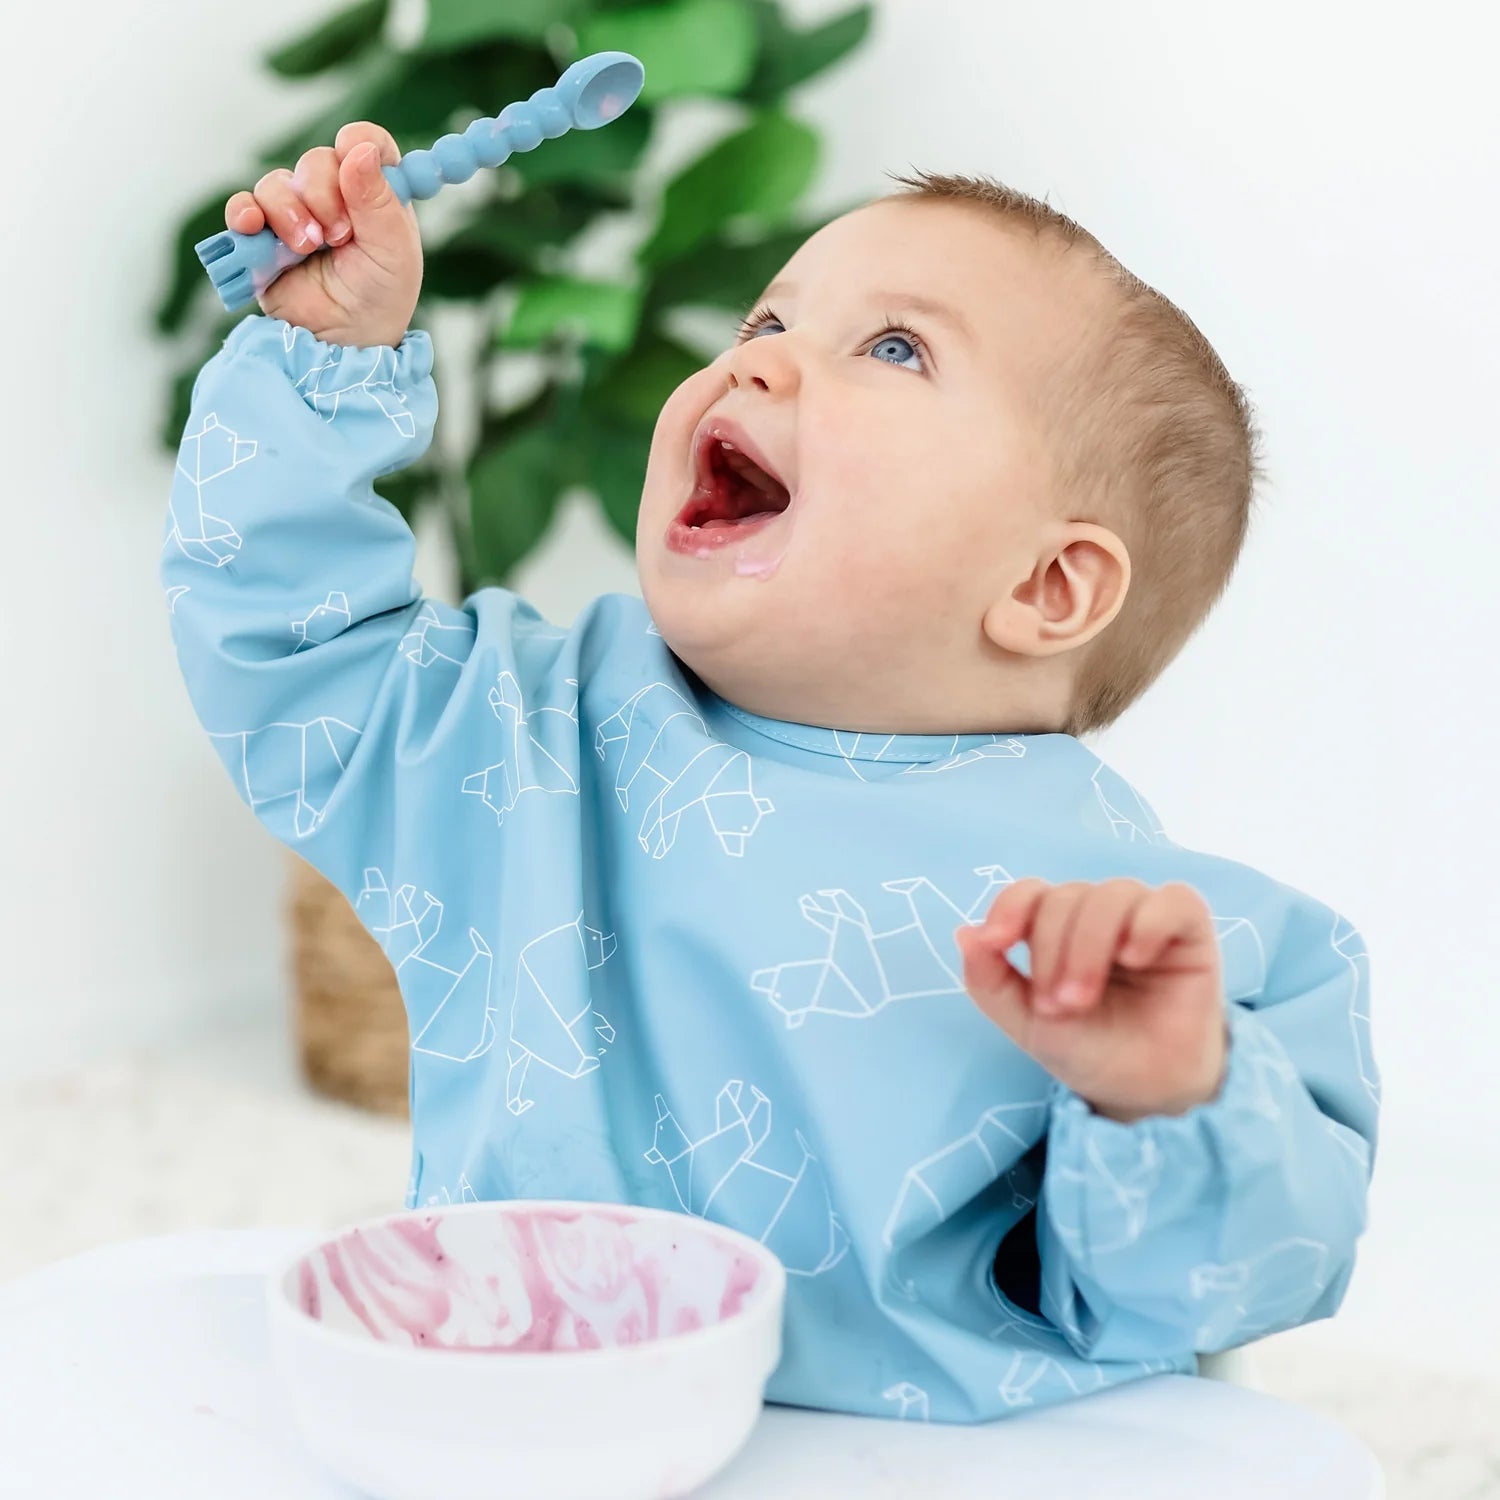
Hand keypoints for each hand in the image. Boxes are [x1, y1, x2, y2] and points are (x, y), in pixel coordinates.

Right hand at [223, 122, 422, 348]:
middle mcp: (333, 198)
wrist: (344, 342)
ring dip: (290, 212)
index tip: (353, 151)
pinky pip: (243, 206)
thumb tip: (359, 150)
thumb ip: (379, 201)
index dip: (358, 140)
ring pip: (277, 182)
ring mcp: (295, 215)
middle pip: (317, 160)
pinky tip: (255, 229)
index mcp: (372, 195)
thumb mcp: (395, 253)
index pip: (366, 143)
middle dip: (325, 193)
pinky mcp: (262, 237)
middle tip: (339, 235)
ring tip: (308, 248)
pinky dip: (245, 213)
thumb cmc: (379, 298)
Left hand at [957, 878, 1228, 1122]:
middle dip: (1053, 951)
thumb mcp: (1026, 1022)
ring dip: (1089, 944)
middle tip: (1059, 1005)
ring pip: (1112, 894)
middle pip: (1066, 897)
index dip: (1010, 908)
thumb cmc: (1087, 1049)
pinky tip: (1135, 957)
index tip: (998, 942)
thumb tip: (964, 933)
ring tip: (1084, 997)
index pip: (1031, 892)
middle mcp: (1099, 914)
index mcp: (1057, 928)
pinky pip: (1173, 900)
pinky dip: (1147, 922)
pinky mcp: (1189, 930)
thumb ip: (989, 980)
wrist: (1144, 1092)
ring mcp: (1144, 918)